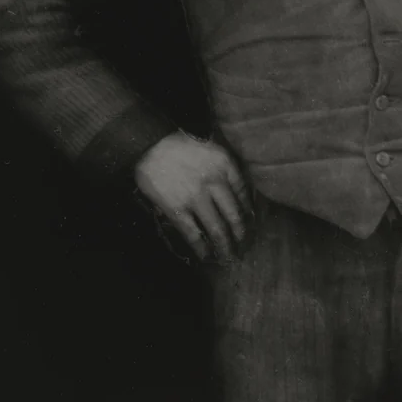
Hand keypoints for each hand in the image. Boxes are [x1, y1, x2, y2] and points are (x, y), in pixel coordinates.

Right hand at [134, 131, 253, 263]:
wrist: (149, 145)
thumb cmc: (179, 143)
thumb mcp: (210, 148)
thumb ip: (223, 167)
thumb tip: (235, 191)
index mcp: (225, 165)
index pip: (243, 192)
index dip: (248, 210)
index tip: (251, 221)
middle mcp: (215, 183)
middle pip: (234, 215)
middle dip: (241, 233)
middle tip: (245, 245)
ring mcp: (197, 198)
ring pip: (217, 228)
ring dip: (225, 246)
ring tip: (229, 257)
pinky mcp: (178, 210)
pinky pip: (193, 234)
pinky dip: (201, 247)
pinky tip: (205, 256)